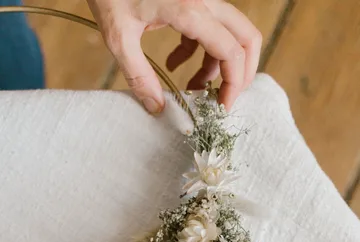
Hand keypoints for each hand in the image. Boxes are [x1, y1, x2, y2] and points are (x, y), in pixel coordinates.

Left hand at [87, 0, 261, 111]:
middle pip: (245, 37)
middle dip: (240, 72)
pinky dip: (200, 50)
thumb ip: (139, 75)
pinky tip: (173, 64)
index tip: (222, 108)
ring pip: (229, 33)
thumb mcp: (119, 38)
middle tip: (222, 100)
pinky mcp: (191, 0)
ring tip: (193, 87)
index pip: (230, 51)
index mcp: (189, 10)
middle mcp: (204, 0)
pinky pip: (209, 27)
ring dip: (217, 64)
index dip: (233, 83)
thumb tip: (156, 107)